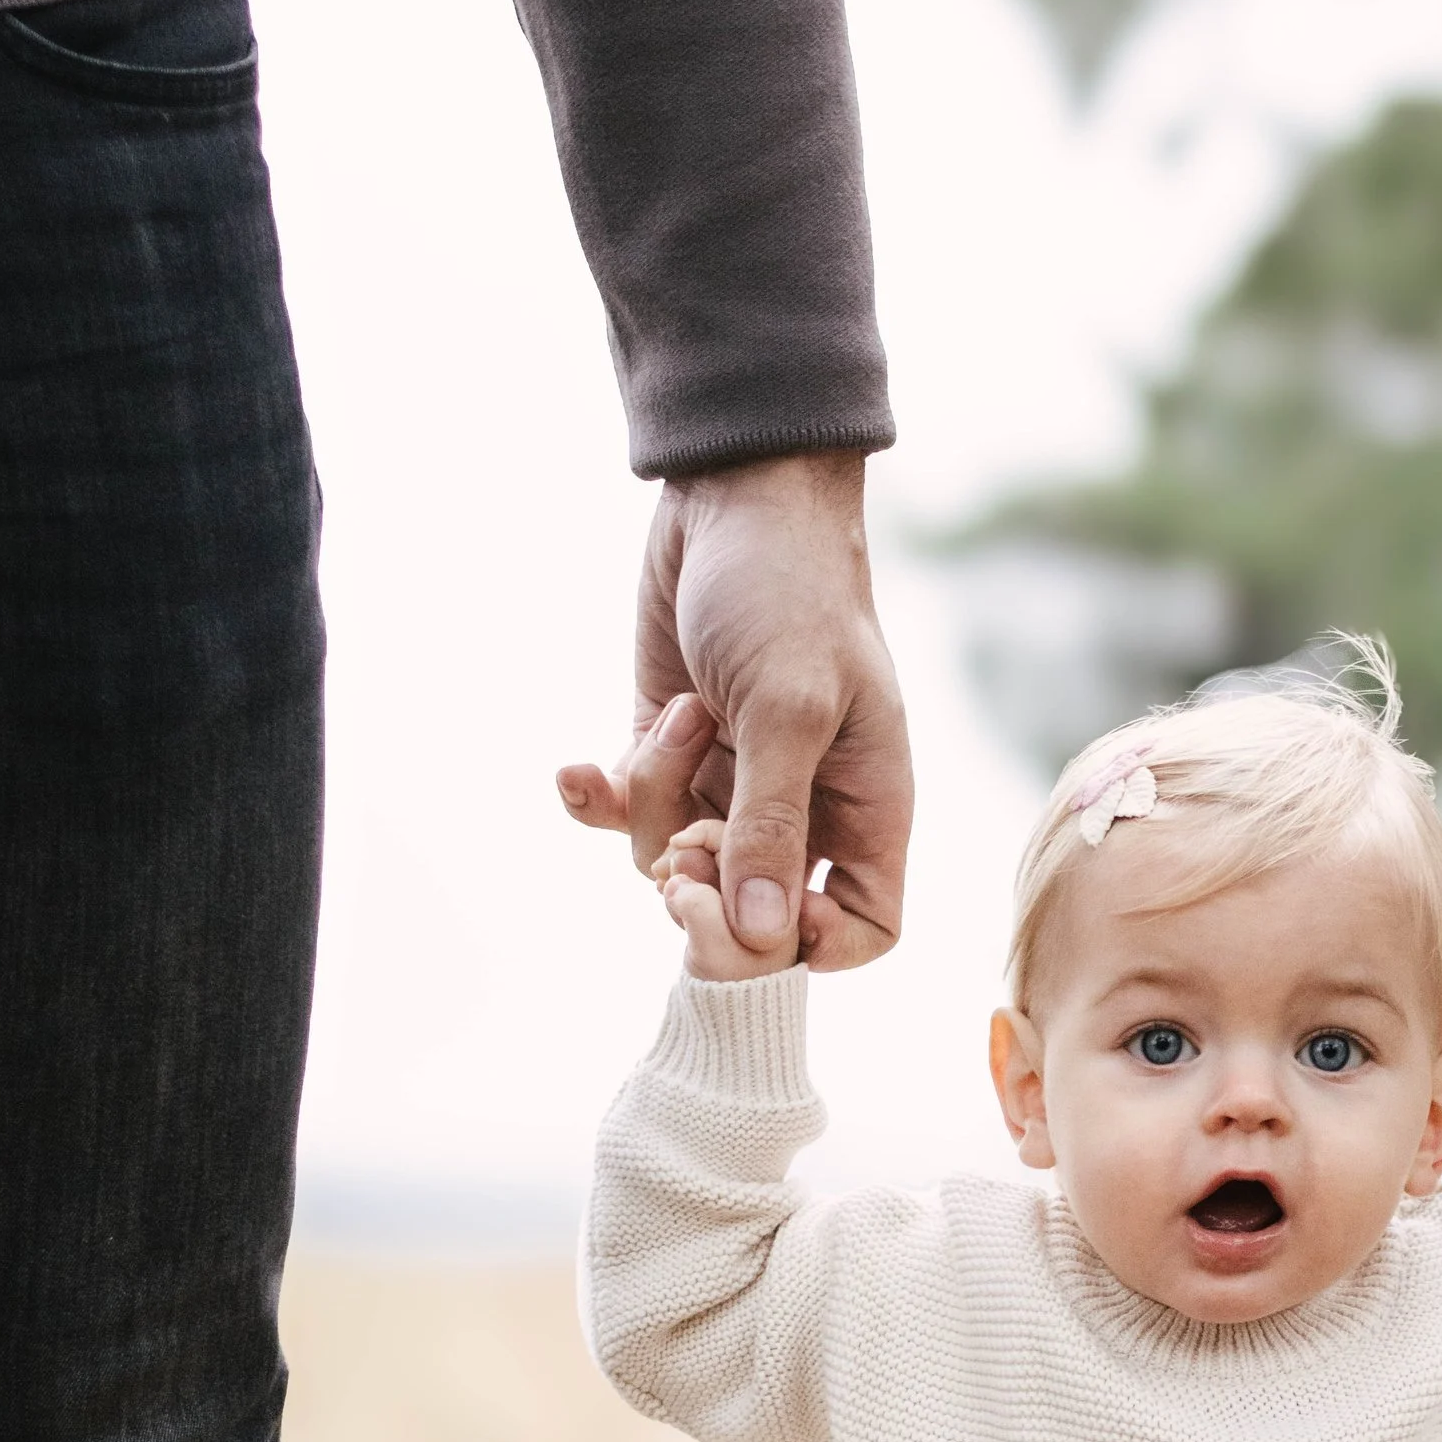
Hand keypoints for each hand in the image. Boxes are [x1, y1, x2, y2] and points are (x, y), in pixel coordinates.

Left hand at [558, 449, 912, 968]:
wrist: (733, 495)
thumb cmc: (790, 593)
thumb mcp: (788, 710)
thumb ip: (770, 824)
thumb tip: (757, 937)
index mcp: (864, 808)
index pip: (862, 927)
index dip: (814, 946)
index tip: (762, 918)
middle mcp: (801, 809)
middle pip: (751, 915)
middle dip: (706, 886)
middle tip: (685, 842)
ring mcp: (732, 784)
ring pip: (675, 863)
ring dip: (658, 803)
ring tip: (681, 718)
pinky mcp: (669, 753)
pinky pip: (628, 812)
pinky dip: (600, 794)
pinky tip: (578, 769)